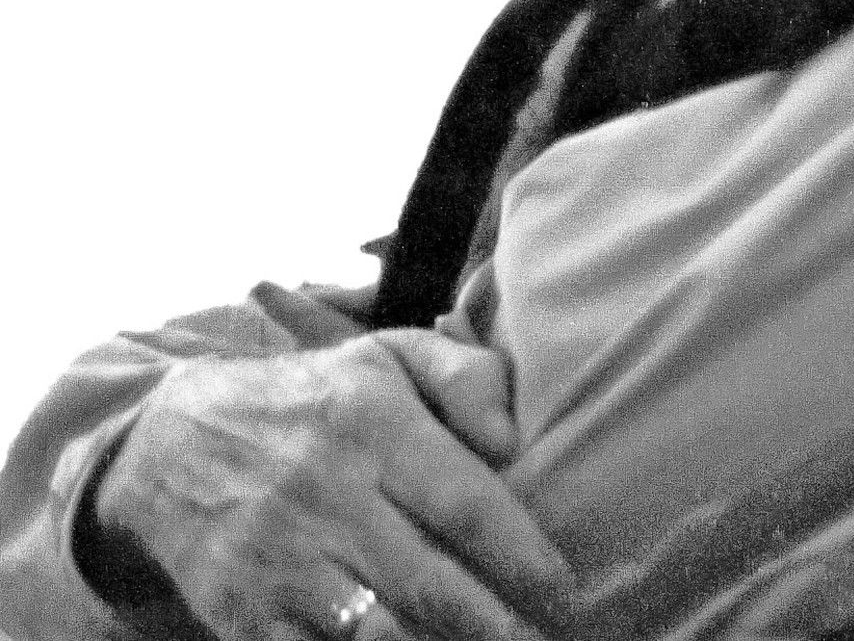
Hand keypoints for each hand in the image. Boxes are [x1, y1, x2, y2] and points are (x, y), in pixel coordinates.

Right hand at [93, 328, 573, 640]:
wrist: (174, 441)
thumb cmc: (315, 398)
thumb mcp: (388, 355)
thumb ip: (464, 376)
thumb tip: (514, 440)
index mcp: (371, 423)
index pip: (464, 502)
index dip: (524, 557)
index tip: (566, 592)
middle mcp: (328, 494)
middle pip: (432, 586)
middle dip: (499, 630)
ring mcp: (283, 564)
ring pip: (381, 639)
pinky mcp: (245, 619)